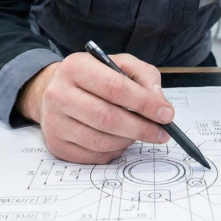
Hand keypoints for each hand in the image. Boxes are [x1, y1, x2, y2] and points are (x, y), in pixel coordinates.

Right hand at [16, 52, 173, 163]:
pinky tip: (119, 140)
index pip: (114, 88)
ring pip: (101, 141)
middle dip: (141, 128)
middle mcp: (58, 94)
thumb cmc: (94, 77)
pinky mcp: (55, 144)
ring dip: (127, 140)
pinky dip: (113, 151)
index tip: (166, 113)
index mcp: (75, 67)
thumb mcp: (119, 64)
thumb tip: (159, 102)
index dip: (144, 103)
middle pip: (107, 118)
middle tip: (162, 132)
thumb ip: (144, 76)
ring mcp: (54, 122)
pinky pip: (93, 156)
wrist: (54, 91)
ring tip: (138, 133)